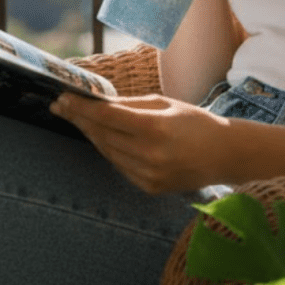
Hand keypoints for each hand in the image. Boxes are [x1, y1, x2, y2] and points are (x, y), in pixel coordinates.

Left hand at [50, 91, 228, 193]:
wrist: (224, 155)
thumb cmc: (195, 122)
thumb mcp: (164, 104)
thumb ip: (129, 105)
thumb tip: (97, 102)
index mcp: (155, 128)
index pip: (107, 116)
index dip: (82, 107)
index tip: (63, 97)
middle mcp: (150, 155)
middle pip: (102, 135)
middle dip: (79, 119)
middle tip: (60, 106)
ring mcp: (149, 175)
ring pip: (107, 152)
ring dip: (90, 134)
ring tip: (76, 119)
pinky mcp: (149, 187)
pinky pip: (119, 165)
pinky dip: (108, 149)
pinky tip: (99, 137)